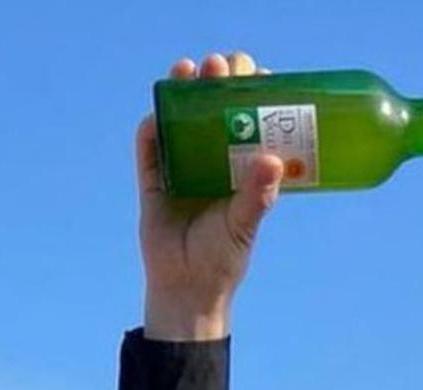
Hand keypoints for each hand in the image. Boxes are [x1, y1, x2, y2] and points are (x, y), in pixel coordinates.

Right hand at [137, 51, 282, 341]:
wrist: (188, 289)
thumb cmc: (222, 258)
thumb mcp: (244, 225)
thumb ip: (258, 195)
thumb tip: (274, 159)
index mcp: (238, 165)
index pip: (248, 118)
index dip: (252, 92)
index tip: (259, 76)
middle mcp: (210, 158)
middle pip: (213, 106)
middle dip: (218, 81)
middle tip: (223, 67)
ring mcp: (179, 165)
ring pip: (179, 117)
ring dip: (183, 90)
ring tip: (190, 71)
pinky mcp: (152, 180)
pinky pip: (148, 148)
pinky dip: (151, 129)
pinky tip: (157, 116)